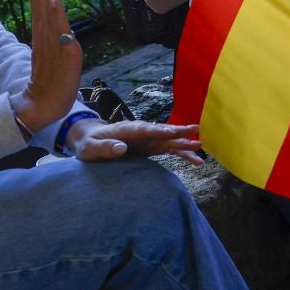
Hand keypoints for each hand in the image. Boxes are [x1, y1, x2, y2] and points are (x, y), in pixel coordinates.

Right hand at [14, 0, 82, 131]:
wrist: (45, 104)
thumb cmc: (51, 77)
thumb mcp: (55, 47)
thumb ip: (54, 30)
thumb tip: (55, 11)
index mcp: (43, 27)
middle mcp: (45, 30)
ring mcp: (52, 40)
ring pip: (47, 6)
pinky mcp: (63, 51)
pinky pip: (58, 30)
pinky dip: (55, 13)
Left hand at [67, 118, 203, 163]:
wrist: (91, 140)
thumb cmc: (89, 144)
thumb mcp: (90, 148)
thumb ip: (105, 147)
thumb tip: (121, 147)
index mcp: (127, 129)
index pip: (145, 129)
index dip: (159, 130)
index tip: (171, 131)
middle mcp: (141, 133)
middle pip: (162, 131)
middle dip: (178, 131)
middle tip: (196, 130)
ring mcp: (147, 140)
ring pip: (169, 141)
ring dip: (184, 143)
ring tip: (200, 146)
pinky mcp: (150, 148)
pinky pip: (169, 150)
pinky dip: (182, 154)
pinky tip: (195, 160)